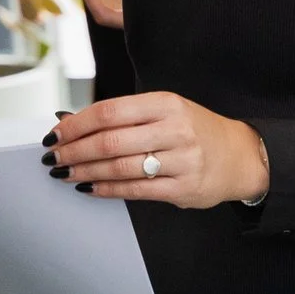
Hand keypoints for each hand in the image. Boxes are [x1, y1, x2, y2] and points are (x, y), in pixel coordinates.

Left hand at [42, 93, 267, 207]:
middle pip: (111, 140)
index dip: (77, 124)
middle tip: (53, 157)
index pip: (110, 111)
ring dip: (86, 172)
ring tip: (65, 173)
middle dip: (75, 151)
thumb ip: (122, 116)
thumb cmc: (195, 130)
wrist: (241, 155)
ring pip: (121, 167)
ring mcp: (182, 160)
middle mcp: (175, 129)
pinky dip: (107, 190)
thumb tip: (69, 121)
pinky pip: (136, 190)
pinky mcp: (184, 188)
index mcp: (166, 103)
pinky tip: (90, 188)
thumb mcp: (164, 111)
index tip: (55, 134)